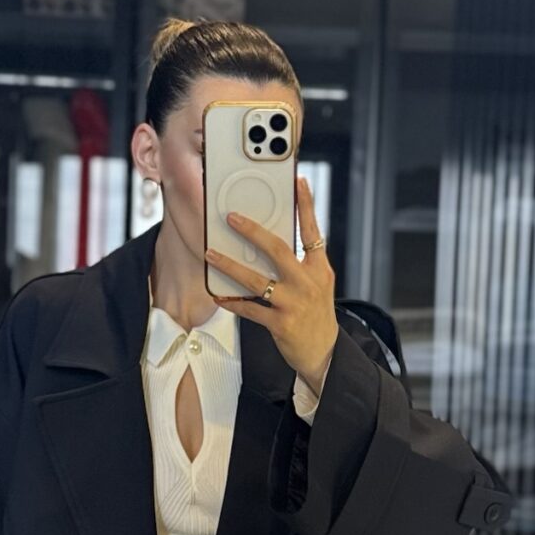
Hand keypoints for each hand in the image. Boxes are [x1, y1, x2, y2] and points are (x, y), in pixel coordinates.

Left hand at [207, 176, 339, 392]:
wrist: (323, 353)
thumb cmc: (315, 314)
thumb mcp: (317, 283)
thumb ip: (300, 262)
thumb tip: (269, 240)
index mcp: (319, 268)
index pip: (312, 231)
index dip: (306, 206)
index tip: (299, 181)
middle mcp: (308, 282)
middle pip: (278, 250)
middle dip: (252, 231)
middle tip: (231, 217)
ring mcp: (294, 303)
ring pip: (257, 280)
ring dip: (230, 265)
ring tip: (211, 254)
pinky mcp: (281, 323)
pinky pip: (250, 309)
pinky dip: (232, 301)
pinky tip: (218, 294)